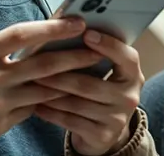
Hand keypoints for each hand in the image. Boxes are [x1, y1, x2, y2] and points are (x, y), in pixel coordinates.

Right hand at [0, 18, 103, 150]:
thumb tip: (31, 34)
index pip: (23, 34)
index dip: (53, 27)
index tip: (77, 22)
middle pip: (43, 64)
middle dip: (75, 55)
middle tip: (96, 49)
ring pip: (45, 89)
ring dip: (70, 81)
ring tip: (90, 72)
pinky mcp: (0, 123)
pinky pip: (33, 108)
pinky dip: (49, 100)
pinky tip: (67, 94)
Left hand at [33, 30, 144, 155]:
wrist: (105, 132)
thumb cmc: (99, 92)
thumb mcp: (106, 74)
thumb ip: (93, 55)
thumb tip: (66, 27)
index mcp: (132, 75)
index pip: (127, 57)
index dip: (108, 45)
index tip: (87, 33)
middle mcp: (129, 97)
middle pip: (90, 83)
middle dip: (60, 73)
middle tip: (36, 63)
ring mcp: (117, 119)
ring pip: (76, 103)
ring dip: (50, 92)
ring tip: (31, 82)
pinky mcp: (102, 136)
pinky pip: (70, 122)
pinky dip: (51, 112)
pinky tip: (36, 105)